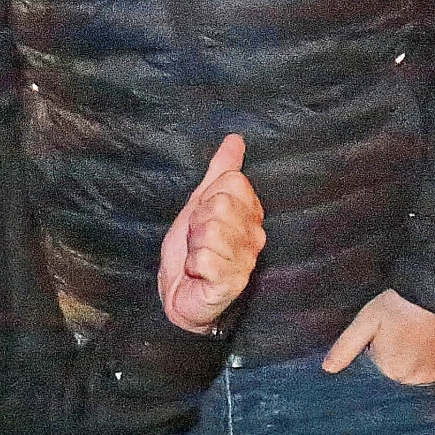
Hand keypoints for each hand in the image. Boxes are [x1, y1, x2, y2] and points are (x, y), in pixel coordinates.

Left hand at [158, 133, 265, 333]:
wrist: (179, 294)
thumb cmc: (190, 250)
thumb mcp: (199, 204)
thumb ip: (219, 172)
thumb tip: (235, 140)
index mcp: (251, 213)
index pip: (232, 182)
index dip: (207, 197)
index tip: (202, 217)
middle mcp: (255, 235)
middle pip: (221, 204)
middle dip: (198, 221)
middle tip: (197, 239)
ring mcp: (246, 259)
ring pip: (211, 230)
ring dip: (194, 244)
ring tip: (198, 256)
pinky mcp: (233, 281)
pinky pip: (205, 258)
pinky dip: (193, 265)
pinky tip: (199, 273)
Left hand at [322, 288, 434, 382]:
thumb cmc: (401, 305)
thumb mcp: (367, 320)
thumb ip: (347, 346)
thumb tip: (328, 369)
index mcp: (388, 369)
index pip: (376, 370)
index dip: (378, 352)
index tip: (386, 335)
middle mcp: (410, 378)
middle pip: (395, 374)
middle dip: (394, 357)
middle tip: (402, 332)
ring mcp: (431, 375)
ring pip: (413, 374)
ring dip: (412, 360)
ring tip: (416, 336)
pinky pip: (432, 373)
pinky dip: (429, 362)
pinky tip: (429, 343)